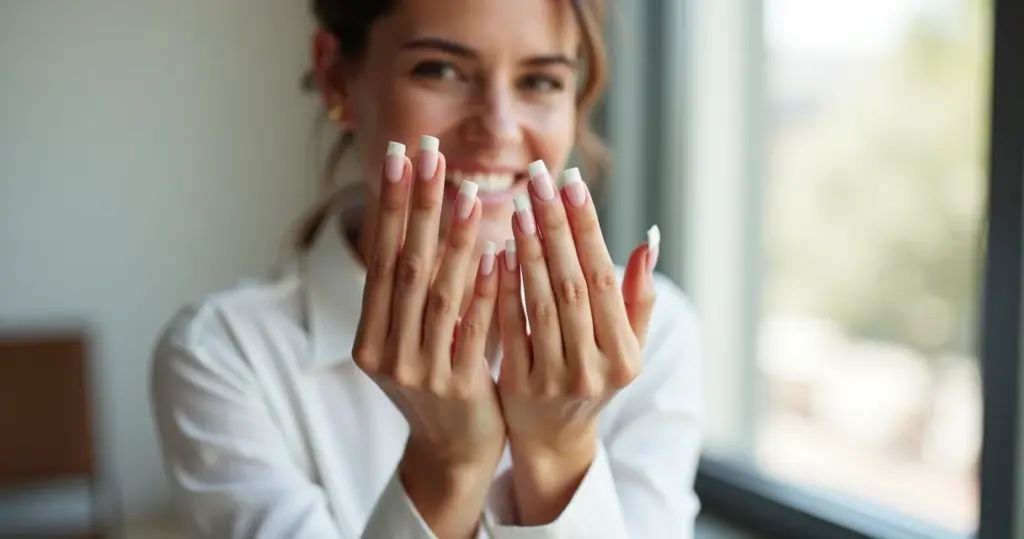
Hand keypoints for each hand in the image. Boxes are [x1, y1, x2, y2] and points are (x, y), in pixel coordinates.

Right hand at [352, 139, 503, 537]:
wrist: (454, 451)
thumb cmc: (440, 381)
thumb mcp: (414, 336)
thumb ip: (414, 288)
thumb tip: (421, 213)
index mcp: (370, 333)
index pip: (381, 255)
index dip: (391, 203)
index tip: (401, 154)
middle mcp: (384, 349)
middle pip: (403, 264)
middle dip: (417, 204)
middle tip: (429, 153)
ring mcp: (416, 370)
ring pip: (436, 291)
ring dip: (452, 238)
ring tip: (469, 190)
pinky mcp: (454, 387)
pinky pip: (470, 328)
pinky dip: (480, 289)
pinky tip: (493, 253)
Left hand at [496, 162, 656, 523]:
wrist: (552, 438)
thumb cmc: (593, 377)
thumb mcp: (626, 345)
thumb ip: (636, 296)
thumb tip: (647, 239)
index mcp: (625, 355)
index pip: (605, 278)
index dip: (588, 228)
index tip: (572, 181)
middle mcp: (594, 369)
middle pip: (573, 284)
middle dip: (556, 226)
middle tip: (540, 177)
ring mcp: (555, 380)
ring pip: (540, 302)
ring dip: (529, 249)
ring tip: (520, 203)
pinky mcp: (519, 386)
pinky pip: (508, 325)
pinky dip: (503, 285)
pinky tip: (496, 248)